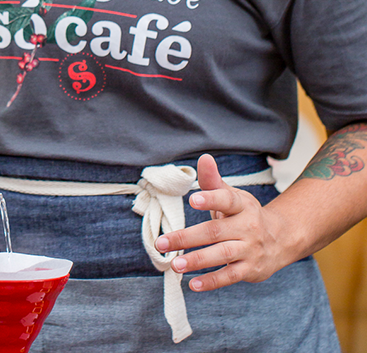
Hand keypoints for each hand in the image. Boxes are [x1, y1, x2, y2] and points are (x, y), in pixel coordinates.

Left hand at [154, 154, 289, 291]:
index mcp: (241, 206)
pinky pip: (229, 276)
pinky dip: (211, 281)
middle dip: (187, 237)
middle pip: (215, 231)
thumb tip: (204, 158)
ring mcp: (249, 249)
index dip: (211, 199)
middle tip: (161, 242)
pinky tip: (192, 284)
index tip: (192, 199)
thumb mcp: (232, 196)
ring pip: (222, 255)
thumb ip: (214, 181)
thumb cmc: (244, 215)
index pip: (226, 200)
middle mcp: (247, 227)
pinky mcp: (249, 269)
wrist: (281, 239)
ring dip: (197, 260)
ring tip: (174, 264)